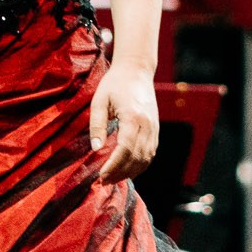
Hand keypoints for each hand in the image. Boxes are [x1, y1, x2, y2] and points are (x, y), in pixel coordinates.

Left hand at [88, 64, 158, 182]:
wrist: (136, 70)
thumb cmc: (115, 83)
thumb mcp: (99, 101)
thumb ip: (97, 125)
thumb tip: (96, 149)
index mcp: (133, 116)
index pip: (125, 149)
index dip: (114, 165)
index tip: (101, 175)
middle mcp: (147, 124)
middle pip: (136, 157)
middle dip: (120, 172)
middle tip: (103, 181)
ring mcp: (154, 127)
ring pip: (146, 158)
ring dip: (130, 171)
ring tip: (113, 178)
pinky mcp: (156, 129)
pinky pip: (151, 153)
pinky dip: (140, 165)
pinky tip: (127, 169)